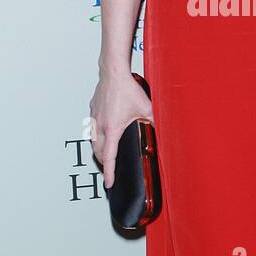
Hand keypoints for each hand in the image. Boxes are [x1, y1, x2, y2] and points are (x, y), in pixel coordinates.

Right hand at [89, 71, 153, 189]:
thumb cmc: (127, 88)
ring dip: (98, 151)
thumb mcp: (146, 109)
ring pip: (92, 141)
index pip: (109, 157)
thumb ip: (154, 122)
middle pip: (98, 152)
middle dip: (103, 164)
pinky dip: (96, 136)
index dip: (110, 172)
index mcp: (112, 129)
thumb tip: (163, 131)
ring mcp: (94, 118)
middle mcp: (100, 126)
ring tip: (105, 155)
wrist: (114, 72)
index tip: (109, 183)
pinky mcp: (93, 110)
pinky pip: (92, 128)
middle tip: (110, 170)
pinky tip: (104, 132)